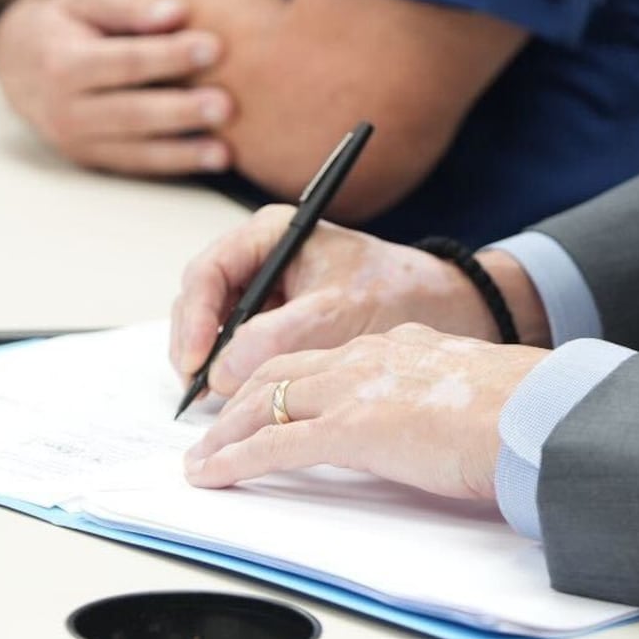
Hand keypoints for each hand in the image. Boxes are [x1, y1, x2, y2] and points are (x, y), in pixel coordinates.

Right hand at [0, 0, 232, 174]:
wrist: (18, 65)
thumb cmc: (67, 22)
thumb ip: (129, 3)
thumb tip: (176, 13)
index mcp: (63, 62)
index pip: (124, 61)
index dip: (169, 55)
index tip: (214, 46)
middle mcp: (64, 109)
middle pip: (130, 112)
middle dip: (180, 111)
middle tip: (226, 106)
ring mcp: (75, 140)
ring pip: (134, 149)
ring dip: (182, 152)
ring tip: (224, 151)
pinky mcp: (90, 158)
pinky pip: (135, 165)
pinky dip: (173, 165)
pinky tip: (210, 160)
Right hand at [167, 208, 509, 396]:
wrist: (445, 308)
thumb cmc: (398, 294)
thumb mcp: (337, 313)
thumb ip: (276, 337)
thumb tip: (221, 371)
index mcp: (272, 233)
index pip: (208, 272)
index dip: (194, 320)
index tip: (196, 362)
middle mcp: (263, 257)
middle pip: (202, 301)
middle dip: (195, 347)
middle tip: (197, 394)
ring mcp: (268, 290)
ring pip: (218, 328)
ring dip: (213, 364)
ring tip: (216, 404)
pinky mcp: (280, 321)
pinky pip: (241, 347)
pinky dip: (236, 373)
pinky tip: (242, 401)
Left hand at [188, 324, 550, 504]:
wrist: (535, 413)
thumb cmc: (521, 409)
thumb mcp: (472, 391)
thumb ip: (440, 398)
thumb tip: (440, 426)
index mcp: (398, 346)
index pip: (323, 357)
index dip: (286, 379)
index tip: (268, 400)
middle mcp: (368, 357)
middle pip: (280, 372)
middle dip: (239, 401)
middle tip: (213, 429)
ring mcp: (354, 391)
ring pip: (266, 403)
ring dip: (225, 434)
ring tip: (200, 461)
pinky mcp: (349, 430)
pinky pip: (273, 446)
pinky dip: (233, 461)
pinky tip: (211, 477)